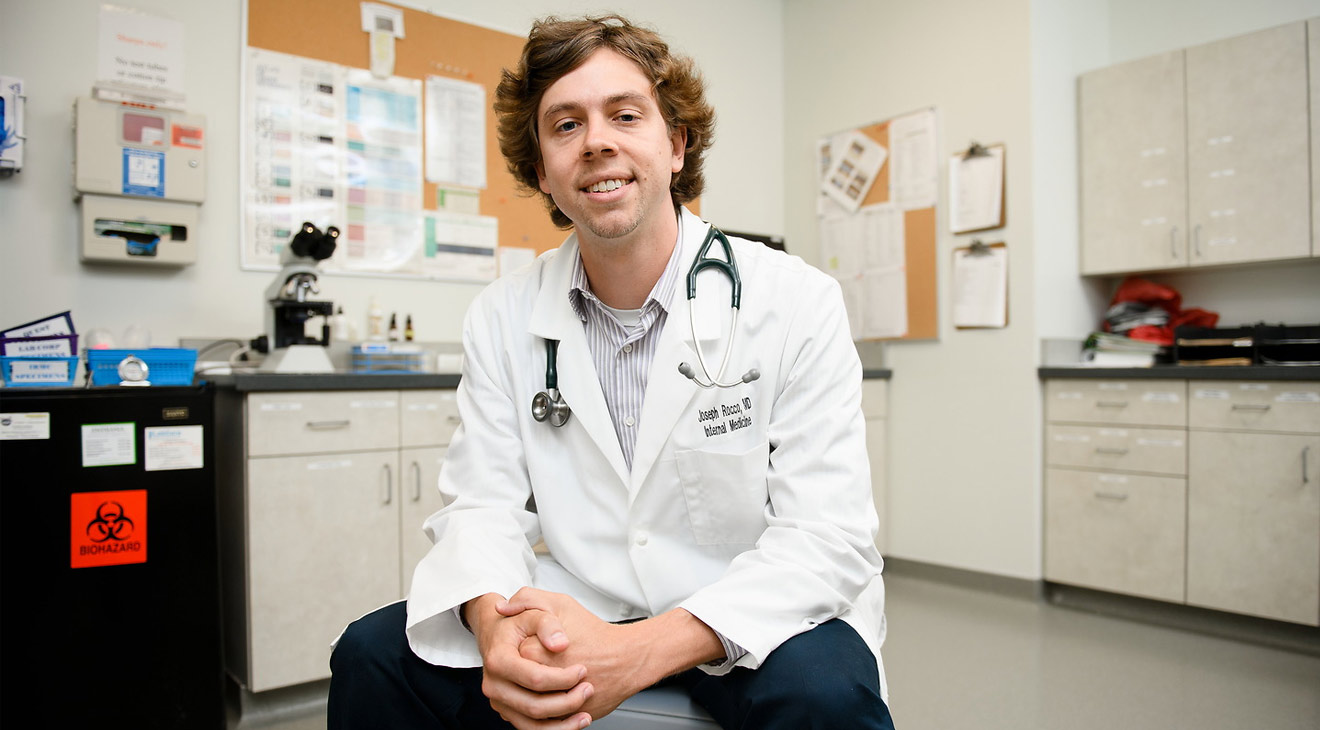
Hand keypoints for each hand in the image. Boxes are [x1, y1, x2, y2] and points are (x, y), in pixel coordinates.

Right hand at [465, 593, 593, 728]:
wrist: (498, 632)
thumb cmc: (517, 622)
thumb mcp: (533, 612)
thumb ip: (548, 624)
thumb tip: (560, 644)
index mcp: (499, 660)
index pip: (535, 678)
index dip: (563, 678)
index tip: (583, 670)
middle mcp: (494, 685)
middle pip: (534, 706)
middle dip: (567, 702)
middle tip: (588, 689)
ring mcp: (499, 701)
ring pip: (532, 725)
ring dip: (563, 724)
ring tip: (585, 715)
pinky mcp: (507, 711)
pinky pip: (530, 729)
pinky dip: (554, 729)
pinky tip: (573, 722)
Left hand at [499, 589, 652, 720]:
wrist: (627, 659)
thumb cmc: (595, 633)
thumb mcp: (560, 603)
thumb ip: (527, 599)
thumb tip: (501, 608)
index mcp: (529, 653)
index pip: (511, 656)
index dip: (529, 648)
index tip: (545, 645)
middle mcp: (536, 682)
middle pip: (520, 679)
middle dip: (538, 670)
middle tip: (556, 659)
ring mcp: (551, 704)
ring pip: (531, 704)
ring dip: (543, 693)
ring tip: (561, 676)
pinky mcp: (565, 719)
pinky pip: (547, 720)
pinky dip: (553, 711)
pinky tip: (562, 695)